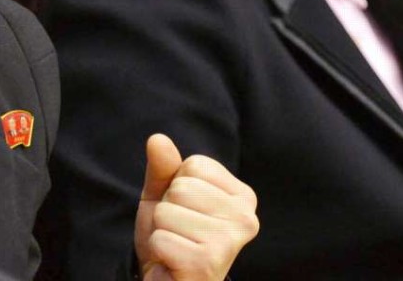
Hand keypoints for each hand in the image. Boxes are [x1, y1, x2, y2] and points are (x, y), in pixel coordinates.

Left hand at [134, 134, 258, 280]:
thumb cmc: (173, 237)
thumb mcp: (165, 196)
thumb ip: (163, 168)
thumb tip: (157, 138)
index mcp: (242, 196)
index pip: (194, 165)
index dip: (177, 187)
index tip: (187, 212)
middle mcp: (246, 219)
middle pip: (181, 188)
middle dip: (167, 210)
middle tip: (180, 234)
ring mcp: (229, 242)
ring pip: (168, 212)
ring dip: (161, 231)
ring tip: (177, 247)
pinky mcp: (207, 263)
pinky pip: (161, 238)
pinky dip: (159, 250)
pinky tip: (174, 263)